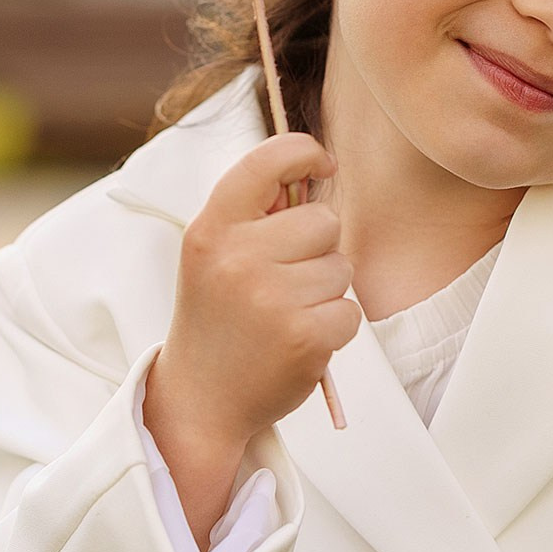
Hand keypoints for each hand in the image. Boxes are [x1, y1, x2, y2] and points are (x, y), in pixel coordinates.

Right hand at [151, 132, 361, 446]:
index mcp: (211, 230)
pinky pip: (351, 310)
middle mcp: (237, 259)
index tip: (322, 164)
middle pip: (324, 219)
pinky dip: (335, 327)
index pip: (267, 160)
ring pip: (341, 267)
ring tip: (285, 315)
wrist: (201, 399)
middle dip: (317, 248)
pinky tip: (298, 341)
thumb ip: (255, 212)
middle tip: (282, 282)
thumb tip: (315, 164)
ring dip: (325, 291)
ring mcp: (271, 299)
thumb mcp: (214, 255)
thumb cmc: (218, 318)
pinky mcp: (304, 336)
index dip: (305, 153)